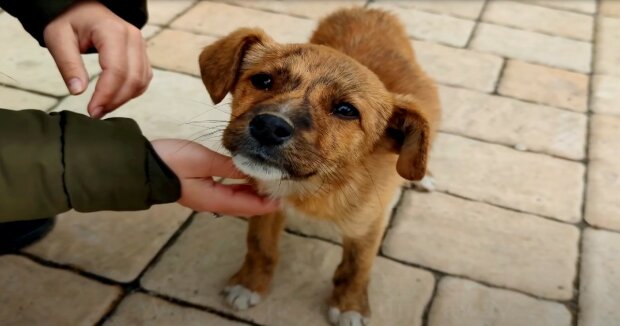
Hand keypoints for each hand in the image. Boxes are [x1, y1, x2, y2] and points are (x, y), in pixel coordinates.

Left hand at [43, 0, 151, 118]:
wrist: (83, 9)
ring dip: (123, 99)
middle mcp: (133, 37)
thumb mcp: (58, 38)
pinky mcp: (142, 54)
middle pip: (133, 79)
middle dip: (115, 101)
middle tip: (95, 113)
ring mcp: (140, 45)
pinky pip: (143, 79)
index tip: (92, 111)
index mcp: (112, 31)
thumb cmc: (70, 21)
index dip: (106, 95)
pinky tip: (114, 98)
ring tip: (103, 107)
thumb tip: (78, 91)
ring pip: (141, 81)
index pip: (116, 70)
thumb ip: (68, 64)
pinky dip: (131, 92)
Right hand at [151, 139, 279, 216]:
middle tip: (282, 188)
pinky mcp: (200, 189)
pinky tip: (246, 177)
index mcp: (214, 200)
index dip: (267, 204)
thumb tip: (252, 168)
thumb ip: (229, 166)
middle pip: (244, 205)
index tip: (285, 198)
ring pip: (236, 198)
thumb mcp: (204, 161)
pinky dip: (240, 187)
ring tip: (269, 183)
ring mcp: (205, 197)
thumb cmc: (171, 162)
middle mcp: (212, 203)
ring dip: (252, 193)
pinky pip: (226, 192)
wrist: (141, 164)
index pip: (247, 206)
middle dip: (263, 199)